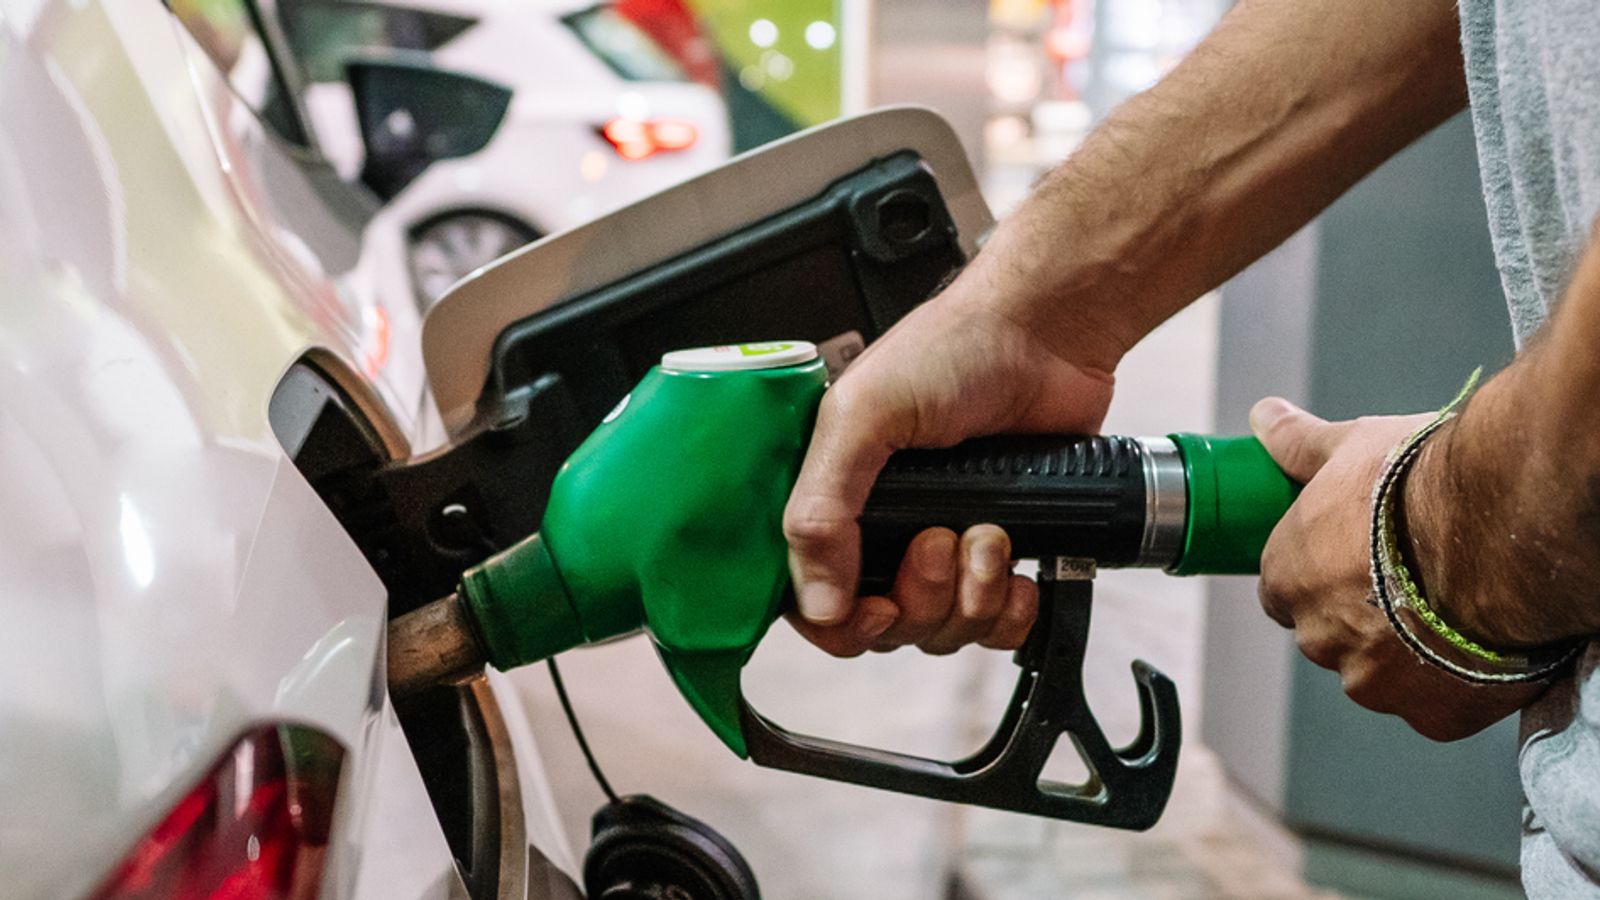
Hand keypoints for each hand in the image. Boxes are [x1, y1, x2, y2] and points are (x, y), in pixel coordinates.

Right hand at [783, 268, 1122, 657]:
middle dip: (922, 597)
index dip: (843, 623)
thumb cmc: (952, 350)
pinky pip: (1000, 627)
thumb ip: (823, 507)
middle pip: (887, 627)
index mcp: (834, 497)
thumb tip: (818, 604)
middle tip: (941, 537)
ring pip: (944, 629)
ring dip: (972, 595)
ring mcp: (946, 544)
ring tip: (990, 532)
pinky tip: (1021, 572)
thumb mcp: (863, 415)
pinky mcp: (1003, 552)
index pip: (814, 601)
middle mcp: (884, 529)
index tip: (878, 608)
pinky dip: (1013, 612)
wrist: (1048, 334)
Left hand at [1251, 398, 1543, 740]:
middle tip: (1415, 578)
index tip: (1356, 560)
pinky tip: (1480, 643)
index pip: (1284, 591)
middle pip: (1332, 634)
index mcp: (1288, 578)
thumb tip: (1265, 417)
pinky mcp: (1433, 716)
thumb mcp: (1351, 447)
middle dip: (1366, 614)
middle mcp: (1319, 638)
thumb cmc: (1421, 482)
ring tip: (1455, 607)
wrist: (1502, 526)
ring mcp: (1374, 683)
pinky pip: (1436, 706)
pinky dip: (1456, 684)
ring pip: (1382, 674)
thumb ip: (1299, 444)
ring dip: (1409, 652)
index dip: (1322, 575)